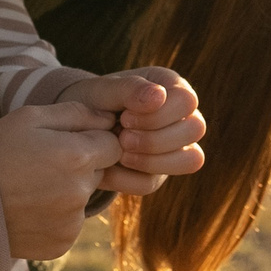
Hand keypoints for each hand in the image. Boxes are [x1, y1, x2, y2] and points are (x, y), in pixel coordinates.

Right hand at [0, 102, 122, 261]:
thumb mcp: (29, 117)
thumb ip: (76, 113)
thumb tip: (109, 118)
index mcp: (78, 156)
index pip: (113, 144)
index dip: (92, 140)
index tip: (66, 142)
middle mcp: (82, 191)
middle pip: (99, 172)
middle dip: (80, 166)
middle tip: (42, 165)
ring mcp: (72, 222)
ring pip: (84, 198)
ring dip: (68, 192)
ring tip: (30, 188)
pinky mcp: (61, 244)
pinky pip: (69, 224)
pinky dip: (56, 217)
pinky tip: (28, 210)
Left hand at [61, 67, 206, 194]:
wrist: (75, 128)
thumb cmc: (94, 101)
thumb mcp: (105, 90)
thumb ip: (130, 88)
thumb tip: (158, 96)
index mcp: (171, 87)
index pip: (187, 101)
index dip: (157, 115)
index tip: (125, 117)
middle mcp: (181, 115)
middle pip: (195, 129)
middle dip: (155, 139)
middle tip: (122, 137)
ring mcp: (174, 147)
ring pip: (190, 159)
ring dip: (149, 161)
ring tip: (119, 152)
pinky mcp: (157, 173)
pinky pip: (152, 183)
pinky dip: (125, 179)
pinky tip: (108, 165)